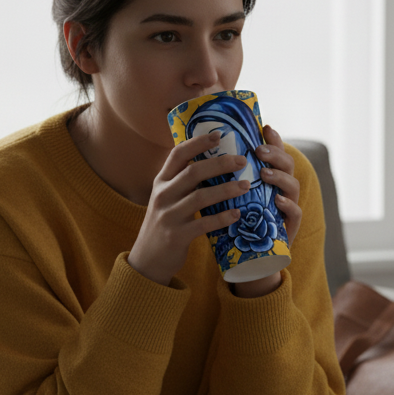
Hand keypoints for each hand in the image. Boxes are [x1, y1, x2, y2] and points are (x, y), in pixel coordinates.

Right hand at [128, 131, 250, 286]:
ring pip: (200, 197)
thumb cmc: (165, 225)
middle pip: (193, 172)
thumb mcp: (167, 199)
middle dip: (220, 164)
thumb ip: (183, 183)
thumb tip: (215, 164)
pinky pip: (203, 224)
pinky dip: (222, 218)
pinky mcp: (176, 236)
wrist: (147, 259)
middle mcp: (162, 195)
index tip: (219, 134)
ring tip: (246, 186)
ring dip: (226, 190)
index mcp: (161, 182)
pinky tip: (236, 214)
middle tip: (242, 161)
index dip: (198, 142)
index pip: (178, 154)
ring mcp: (168, 216)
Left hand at [232, 125, 302, 297]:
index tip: (264, 127)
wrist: (247, 262)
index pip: (274, 155)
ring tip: (264, 173)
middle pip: (287, 165)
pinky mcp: (288, 229)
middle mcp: (281, 190)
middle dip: (275, 154)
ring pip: (293, 186)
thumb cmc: (235, 226)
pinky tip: (277, 199)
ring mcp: (287, 209)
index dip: (273, 140)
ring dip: (279, 176)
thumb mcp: (228, 199)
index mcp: (268, 180)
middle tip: (258, 150)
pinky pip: (295, 214)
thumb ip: (223, 180)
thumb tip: (200, 153)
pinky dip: (288, 205)